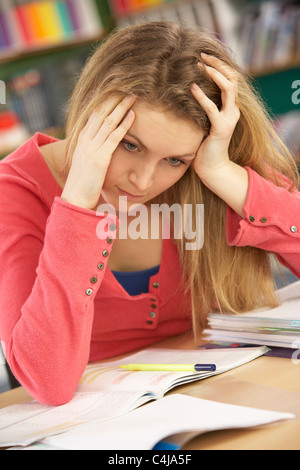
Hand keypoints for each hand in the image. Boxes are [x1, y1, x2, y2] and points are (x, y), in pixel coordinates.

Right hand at [61, 95, 135, 209]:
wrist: (75, 198)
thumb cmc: (83, 183)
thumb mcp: (86, 162)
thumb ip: (93, 151)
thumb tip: (103, 146)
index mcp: (82, 139)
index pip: (94, 114)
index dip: (105, 101)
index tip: (116, 91)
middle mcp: (85, 140)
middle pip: (101, 113)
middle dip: (114, 99)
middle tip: (127, 87)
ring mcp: (92, 148)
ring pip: (109, 122)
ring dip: (122, 107)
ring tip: (133, 96)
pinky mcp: (100, 158)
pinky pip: (114, 138)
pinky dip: (124, 125)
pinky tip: (132, 116)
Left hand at [191, 54, 247, 216]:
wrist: (212, 167)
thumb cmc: (203, 146)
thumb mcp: (203, 122)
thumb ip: (202, 108)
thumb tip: (186, 90)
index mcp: (230, 108)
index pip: (231, 78)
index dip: (219, 65)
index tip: (203, 56)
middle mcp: (233, 111)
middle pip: (232, 78)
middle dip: (218, 63)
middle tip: (201, 54)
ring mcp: (229, 119)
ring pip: (228, 88)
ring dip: (215, 74)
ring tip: (201, 64)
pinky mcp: (221, 129)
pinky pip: (213, 108)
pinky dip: (202, 96)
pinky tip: (192, 87)